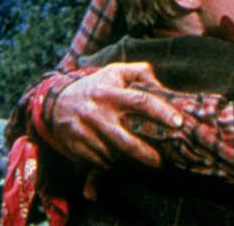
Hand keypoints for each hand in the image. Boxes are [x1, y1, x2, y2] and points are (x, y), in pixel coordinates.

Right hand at [49, 62, 182, 168]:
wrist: (55, 99)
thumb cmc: (95, 86)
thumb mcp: (115, 72)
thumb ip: (140, 72)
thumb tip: (160, 85)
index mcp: (110, 92)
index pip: (141, 101)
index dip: (161, 112)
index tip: (178, 122)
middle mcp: (97, 112)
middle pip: (126, 141)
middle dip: (145, 155)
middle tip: (160, 161)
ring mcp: (84, 131)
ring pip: (112, 155)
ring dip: (125, 160)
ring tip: (133, 156)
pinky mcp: (75, 145)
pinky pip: (98, 161)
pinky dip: (109, 162)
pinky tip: (113, 155)